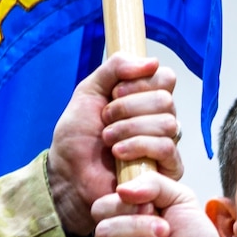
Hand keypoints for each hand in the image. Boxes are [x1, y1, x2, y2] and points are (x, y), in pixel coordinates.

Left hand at [48, 52, 180, 234]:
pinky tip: (118, 153)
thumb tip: (152, 61)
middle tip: (105, 119)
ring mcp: (165, 145)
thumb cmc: (77, 138)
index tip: (114, 93)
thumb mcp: (89, 91)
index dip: (141, 82)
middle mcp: (159, 120)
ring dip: (130, 128)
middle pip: (166, 99)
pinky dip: (139, 146)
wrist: (68, 175)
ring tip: (107, 139)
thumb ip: (115, 68)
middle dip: (129, 107)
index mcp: (145, 99)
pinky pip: (167, 148)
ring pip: (168, 123)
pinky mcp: (167, 170)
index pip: (165, 78)